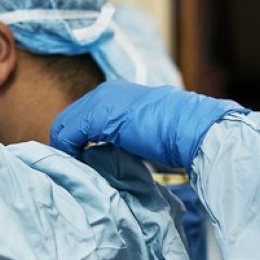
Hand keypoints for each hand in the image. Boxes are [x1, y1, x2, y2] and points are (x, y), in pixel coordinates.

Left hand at [50, 81, 247, 167]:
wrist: (194, 128)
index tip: (82, 160)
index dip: (78, 138)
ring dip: (67, 148)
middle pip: (69, 118)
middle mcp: (107, 91)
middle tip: (76, 167)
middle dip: (69, 143)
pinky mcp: (98, 115)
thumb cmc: (178, 134)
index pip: (83, 115)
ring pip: (64, 125)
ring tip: (77, 168)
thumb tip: (108, 153)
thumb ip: (125, 135)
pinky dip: (67, 150)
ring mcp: (101, 101)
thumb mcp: (146, 130)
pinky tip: (79, 164)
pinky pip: (68, 133)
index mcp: (119, 92)